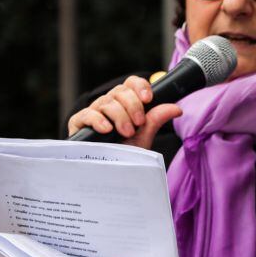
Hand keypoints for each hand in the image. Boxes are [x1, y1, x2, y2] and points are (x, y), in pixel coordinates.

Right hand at [67, 75, 181, 148]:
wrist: (107, 172)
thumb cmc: (125, 153)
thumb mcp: (144, 136)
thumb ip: (156, 120)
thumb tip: (177, 108)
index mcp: (125, 104)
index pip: (131, 83)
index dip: (140, 87)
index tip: (148, 99)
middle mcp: (109, 104)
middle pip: (120, 91)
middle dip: (133, 106)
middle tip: (139, 123)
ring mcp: (93, 112)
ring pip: (107, 102)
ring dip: (120, 116)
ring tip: (127, 133)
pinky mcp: (78, 123)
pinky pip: (87, 114)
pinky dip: (98, 120)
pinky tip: (107, 129)